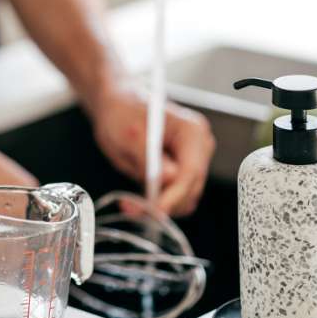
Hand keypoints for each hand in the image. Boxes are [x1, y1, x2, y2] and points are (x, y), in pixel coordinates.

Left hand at [89, 85, 215, 216]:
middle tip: (132, 209)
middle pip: (191, 188)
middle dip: (163, 203)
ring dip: (159, 205)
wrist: (117, 106)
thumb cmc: (123, 112)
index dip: (174, 195)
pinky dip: (158, 202)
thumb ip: (148, 156)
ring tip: (130, 204)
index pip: (191, 171)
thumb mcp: (129, 133)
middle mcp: (199, 146)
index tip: (155, 210)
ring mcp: (193, 160)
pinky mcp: (182, 172)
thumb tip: (168, 177)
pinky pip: (176, 196)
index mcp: (192, 131)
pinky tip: (137, 198)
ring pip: (184, 197)